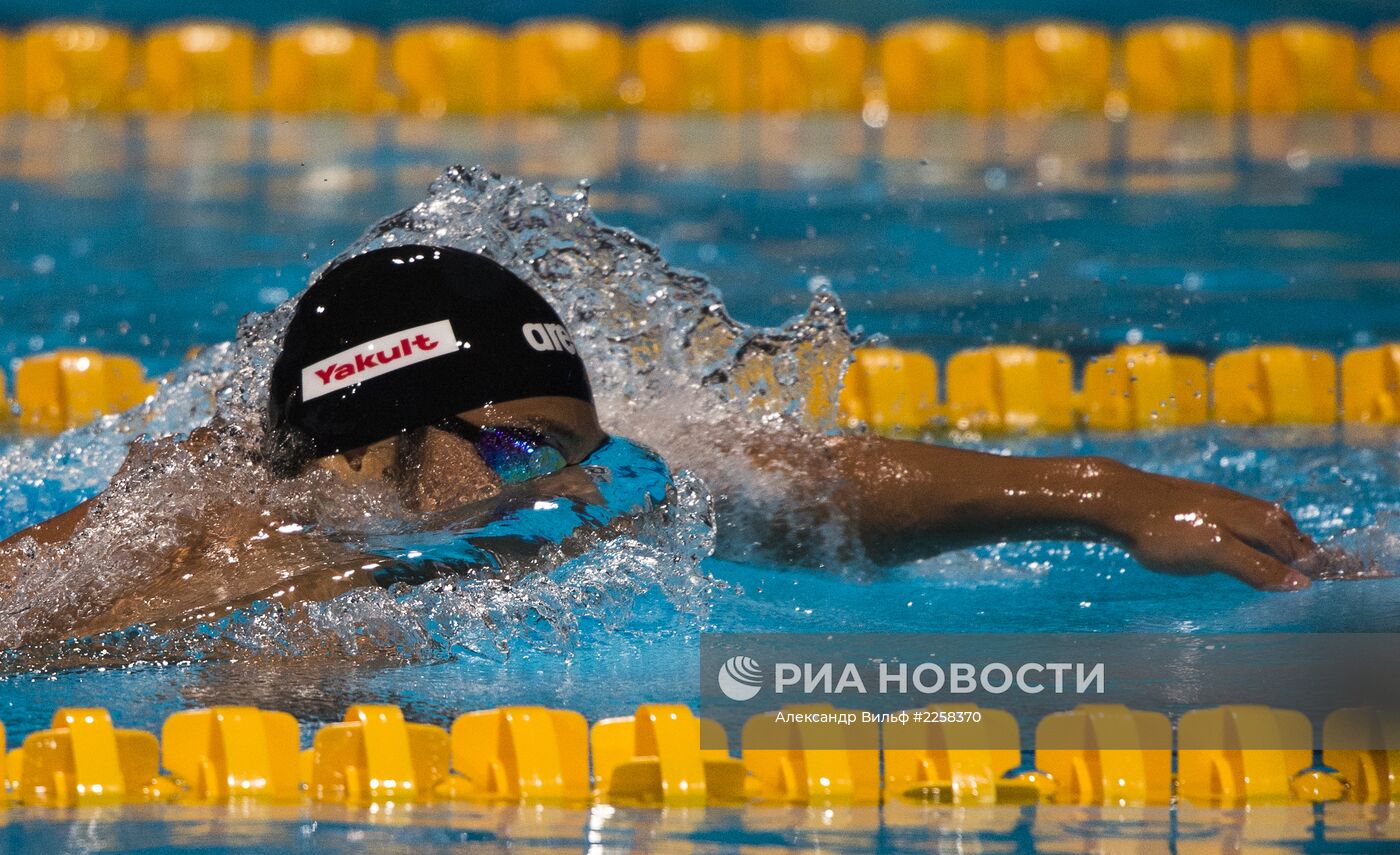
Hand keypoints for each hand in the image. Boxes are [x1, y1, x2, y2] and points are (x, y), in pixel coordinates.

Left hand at [1100, 467, 1317, 590]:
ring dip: (1276, 533)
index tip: (1320, 575)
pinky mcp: (1195, 500)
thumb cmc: (1163, 531)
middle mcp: (1237, 506)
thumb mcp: (1213, 553)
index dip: (1305, 561)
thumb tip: (1300, 582)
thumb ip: (1255, 567)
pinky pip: (1236, 512)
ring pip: (1258, 516)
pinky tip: (1237, 532)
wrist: (1117, 501)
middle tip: (1311, 562)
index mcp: (1247, 519)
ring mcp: (1215, 500)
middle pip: (1279, 526)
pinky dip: (1251, 525)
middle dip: (1297, 544)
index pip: (1289, 544)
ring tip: (1283, 547)